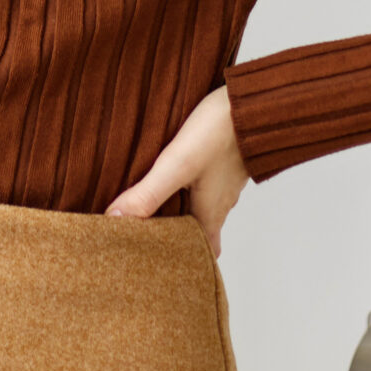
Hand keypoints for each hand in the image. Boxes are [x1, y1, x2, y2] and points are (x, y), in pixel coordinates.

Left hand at [104, 84, 248, 257]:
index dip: (186, 261)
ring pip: (203, 204)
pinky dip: (189, 186)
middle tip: (152, 240)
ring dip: (182, 210)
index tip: (165, 269)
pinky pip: (206, 181)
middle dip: (179, 238)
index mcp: (211, 212)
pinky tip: (174, 172)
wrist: (256, 101)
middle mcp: (220, 201)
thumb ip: (148, 194)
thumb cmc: (221, 134)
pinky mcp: (225, 159)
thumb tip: (114, 221)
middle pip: (200, 230)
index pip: (202, 251)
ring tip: (154, 209)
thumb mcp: (178, 166)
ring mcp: (224, 180)